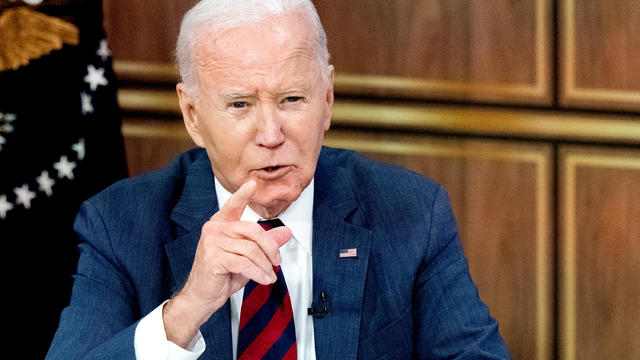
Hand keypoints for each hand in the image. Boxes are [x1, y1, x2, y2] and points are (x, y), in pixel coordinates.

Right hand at [163, 179, 290, 346]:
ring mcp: (212, 242)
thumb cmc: (222, 275)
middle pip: (252, 230)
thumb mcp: (248, 256)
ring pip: (250, 249)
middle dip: (270, 247)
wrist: (202, 296)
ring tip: (269, 274)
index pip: (233, 205)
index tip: (253, 183)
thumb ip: (265, 243)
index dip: (243, 194)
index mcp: (221, 224)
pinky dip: (259, 272)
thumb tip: (286, 232)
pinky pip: (245, 262)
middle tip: (277, 260)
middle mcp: (214, 229)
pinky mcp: (213, 257)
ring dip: (265, 265)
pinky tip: (264, 279)